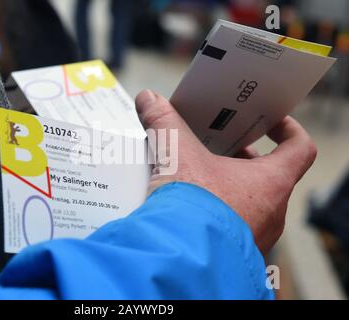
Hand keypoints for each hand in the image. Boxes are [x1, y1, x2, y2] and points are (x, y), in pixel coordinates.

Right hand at [135, 90, 316, 254]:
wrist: (180, 259)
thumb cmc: (193, 209)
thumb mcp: (176, 156)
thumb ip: (163, 124)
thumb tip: (149, 100)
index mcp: (271, 183)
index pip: (299, 149)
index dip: (288, 130)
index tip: (270, 123)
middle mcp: (271, 211)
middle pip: (268, 174)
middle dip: (242, 157)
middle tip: (220, 145)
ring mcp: (255, 234)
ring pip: (250, 200)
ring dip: (228, 184)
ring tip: (200, 172)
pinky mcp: (234, 250)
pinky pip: (233, 222)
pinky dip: (217, 208)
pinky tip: (190, 202)